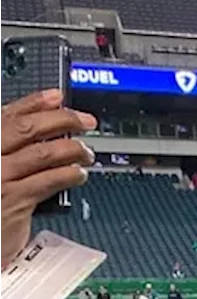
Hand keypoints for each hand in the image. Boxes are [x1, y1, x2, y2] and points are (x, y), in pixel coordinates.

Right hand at [0, 89, 95, 265]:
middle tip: (85, 122)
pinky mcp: (13, 201)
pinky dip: (70, 174)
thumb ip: (12, 147)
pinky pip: (50, 180)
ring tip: (87, 152)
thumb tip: (48, 125)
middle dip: (62, 120)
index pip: (7, 114)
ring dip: (73, 149)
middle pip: (28, 128)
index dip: (35, 102)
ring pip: (44, 153)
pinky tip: (79, 174)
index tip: (58, 97)